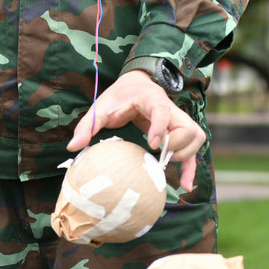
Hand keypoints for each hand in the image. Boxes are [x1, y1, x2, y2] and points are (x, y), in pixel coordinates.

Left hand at [66, 70, 205, 191]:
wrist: (137, 82)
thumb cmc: (119, 95)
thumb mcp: (100, 106)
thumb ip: (87, 125)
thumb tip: (73, 147)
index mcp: (150, 98)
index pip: (162, 111)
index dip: (160, 128)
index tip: (153, 145)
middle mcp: (170, 108)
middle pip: (187, 127)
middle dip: (176, 145)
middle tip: (159, 156)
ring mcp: (177, 120)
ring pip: (196, 136)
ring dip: (186, 155)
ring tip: (170, 169)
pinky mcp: (178, 131)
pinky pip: (193, 148)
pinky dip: (191, 166)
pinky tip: (185, 186)